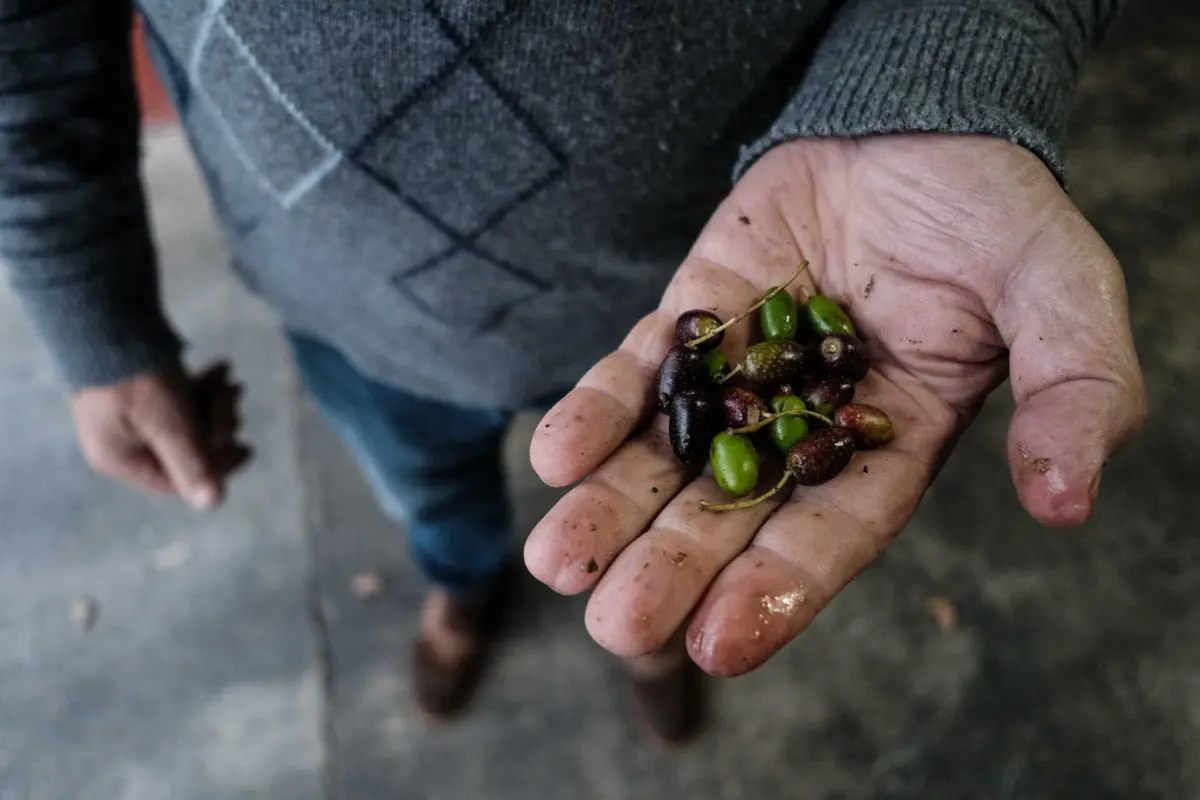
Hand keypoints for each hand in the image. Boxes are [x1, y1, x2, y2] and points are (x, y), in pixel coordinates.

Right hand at [72, 362, 251, 509]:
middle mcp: (120, 442)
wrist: (108, 315)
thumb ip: (192, 463)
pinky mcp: (137, 390)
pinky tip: (222, 368)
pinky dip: (202, 386)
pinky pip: (177, 398)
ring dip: (214, 402)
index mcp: (119, 458)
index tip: (248, 448)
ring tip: (231, 382)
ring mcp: (126, 415)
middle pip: (185, 448)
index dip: (217, 467)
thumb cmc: (137, 376)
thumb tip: (213, 503)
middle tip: (234, 400)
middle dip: (217, 424)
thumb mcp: (170, 424)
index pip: (177, 481)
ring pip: (186, 420)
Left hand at [524, 135, 1145, 675]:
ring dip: (612, 508)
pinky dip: (597, 412)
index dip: (777, 591)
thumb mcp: (1061, 293)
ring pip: (670, 457)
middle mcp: (806, 429)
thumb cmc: (996, 215)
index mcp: (892, 447)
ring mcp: (741, 378)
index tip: (714, 644)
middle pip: (731, 514)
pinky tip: (556, 452)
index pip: (832, 535)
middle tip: (613, 623)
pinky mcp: (694, 322)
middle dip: (670, 567)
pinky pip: (638, 372)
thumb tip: (1066, 501)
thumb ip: (1076, 391)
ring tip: (555, 560)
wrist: (916, 126)